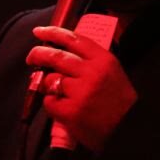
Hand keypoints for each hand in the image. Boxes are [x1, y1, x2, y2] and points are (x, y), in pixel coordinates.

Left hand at [26, 25, 137, 150]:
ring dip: (48, 84)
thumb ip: (91, 59)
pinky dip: (51, 103)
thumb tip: (62, 50)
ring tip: (56, 91)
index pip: (73, 39)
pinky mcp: (71, 111)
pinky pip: (49, 101)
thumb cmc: (119, 100)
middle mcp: (91, 73)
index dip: (53, 33)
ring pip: (50, 79)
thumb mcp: (112, 71)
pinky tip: (62, 107)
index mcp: (103, 60)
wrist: (128, 128)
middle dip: (38, 54)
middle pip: (55, 56)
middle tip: (31, 57)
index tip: (40, 32)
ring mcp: (80, 92)